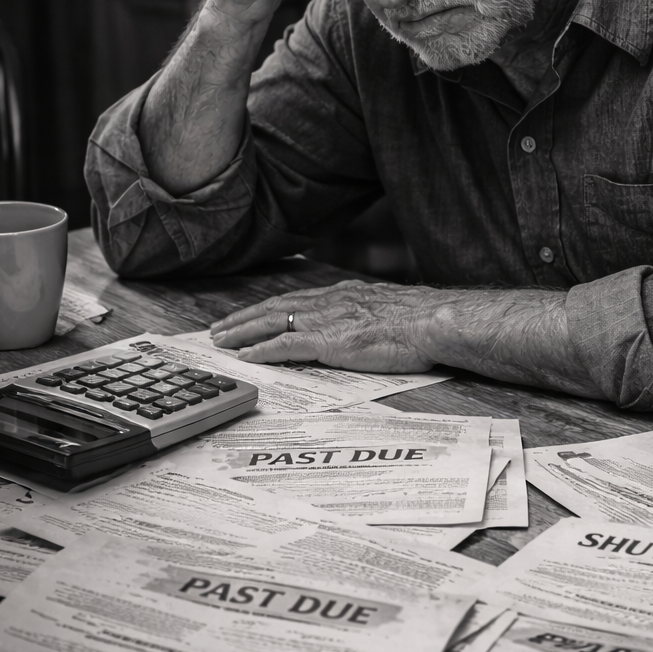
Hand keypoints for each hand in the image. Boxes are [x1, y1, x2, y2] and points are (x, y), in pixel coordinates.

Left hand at [210, 281, 437, 371]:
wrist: (432, 321)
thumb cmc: (422, 322)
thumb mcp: (389, 312)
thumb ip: (369, 316)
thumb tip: (366, 326)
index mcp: (344, 295)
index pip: (297, 299)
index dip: (269, 308)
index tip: (251, 314)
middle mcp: (329, 302)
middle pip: (275, 306)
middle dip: (245, 317)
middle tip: (220, 327)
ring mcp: (327, 320)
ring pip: (272, 322)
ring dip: (243, 331)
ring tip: (222, 341)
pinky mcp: (328, 341)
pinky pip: (285, 345)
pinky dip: (262, 350)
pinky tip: (245, 356)